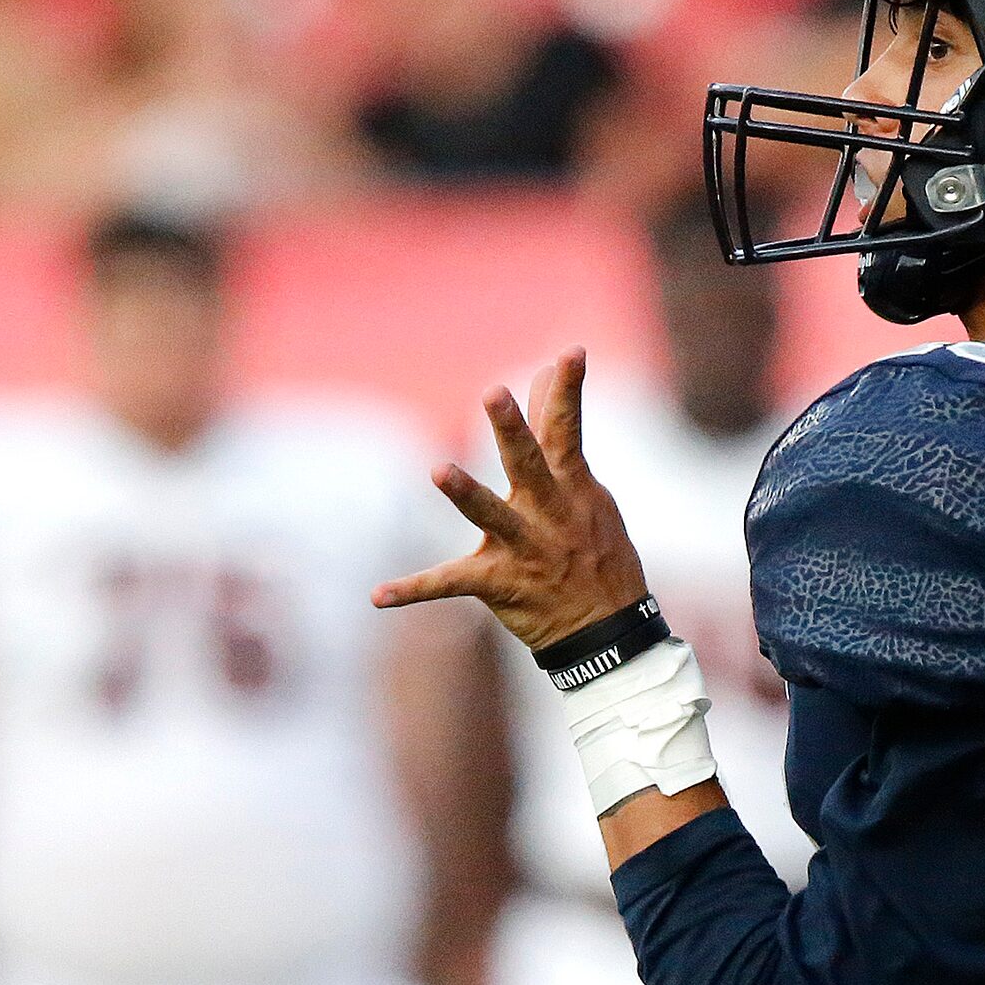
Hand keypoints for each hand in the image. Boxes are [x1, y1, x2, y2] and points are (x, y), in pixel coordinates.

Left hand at [373, 349, 651, 650]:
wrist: (607, 631)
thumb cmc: (595, 551)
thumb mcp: (587, 493)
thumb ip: (556, 434)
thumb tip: (542, 375)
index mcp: (573, 488)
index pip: (568, 431)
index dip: (569, 391)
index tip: (571, 353)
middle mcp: (549, 514)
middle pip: (529, 465)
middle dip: (512, 430)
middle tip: (494, 393)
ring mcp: (525, 549)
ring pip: (492, 517)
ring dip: (468, 494)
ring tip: (439, 470)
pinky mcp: (500, 584)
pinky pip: (450, 585)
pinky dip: (413, 591)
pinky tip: (378, 596)